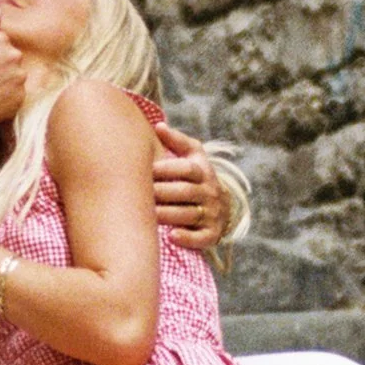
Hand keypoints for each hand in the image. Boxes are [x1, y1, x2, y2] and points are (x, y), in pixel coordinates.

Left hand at [152, 122, 226, 249]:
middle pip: (186, 192)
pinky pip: (201, 238)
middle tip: (142, 194)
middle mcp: (210, 192)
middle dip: (163, 193)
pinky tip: (171, 236)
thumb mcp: (194, 158)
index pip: (188, 169)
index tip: (149, 170)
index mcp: (203, 172)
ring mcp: (212, 214)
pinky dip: (187, 238)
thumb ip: (177, 141)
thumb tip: (159, 126)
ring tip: (148, 215)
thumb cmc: (197, 178)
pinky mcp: (212, 234)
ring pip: (189, 214)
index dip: (169, 169)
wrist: (222, 208)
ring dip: (168, 215)